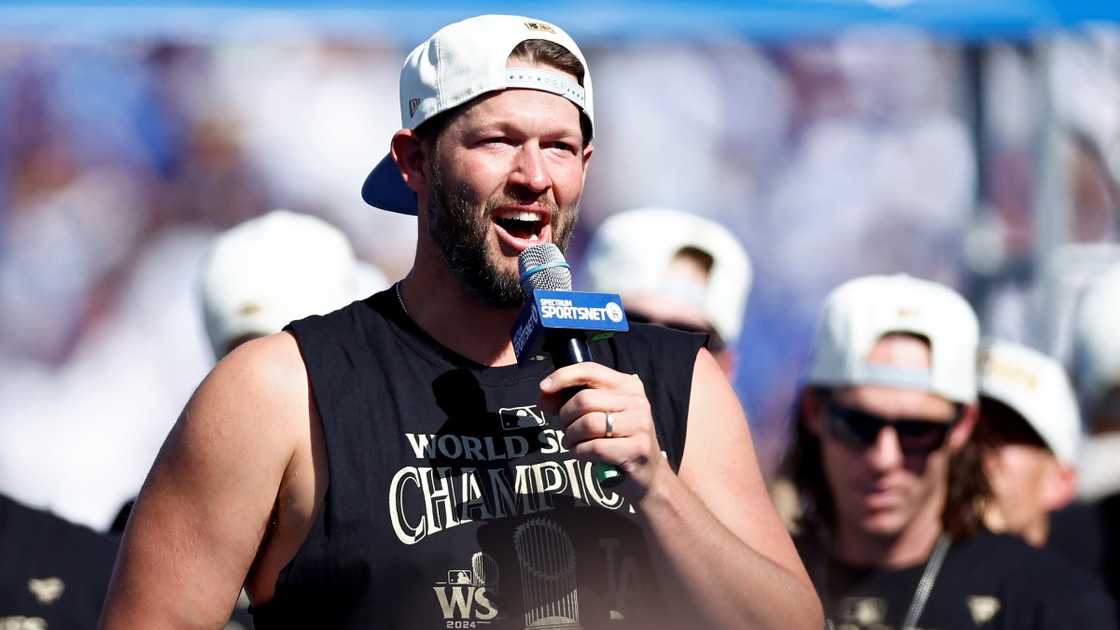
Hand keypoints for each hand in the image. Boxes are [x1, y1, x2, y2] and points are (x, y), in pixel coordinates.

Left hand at [538, 362, 668, 499]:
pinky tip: (584, 454)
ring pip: (587, 423)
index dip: (563, 376)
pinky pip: (594, 447)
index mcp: (627, 385)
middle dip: (565, 417)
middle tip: (567, 429)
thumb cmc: (616, 440)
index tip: (544, 388)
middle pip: (584, 400)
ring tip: (574, 443)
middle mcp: (636, 400)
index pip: (590, 370)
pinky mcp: (637, 449)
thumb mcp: (599, 414)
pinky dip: (580, 452)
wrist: (647, 474)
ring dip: (571, 437)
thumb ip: (571, 401)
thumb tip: (543, 396)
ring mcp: (639, 424)